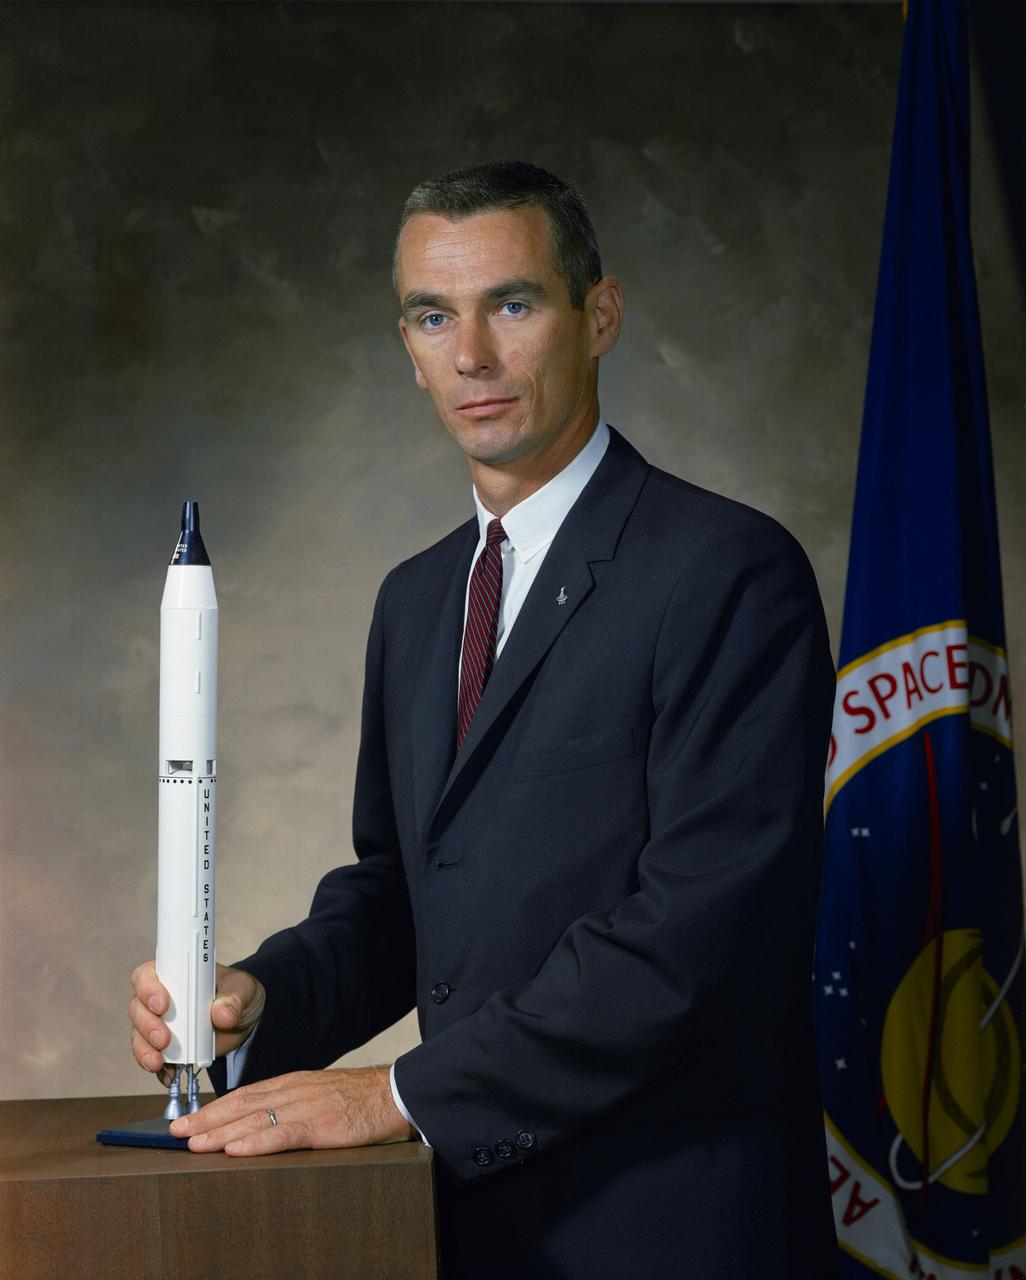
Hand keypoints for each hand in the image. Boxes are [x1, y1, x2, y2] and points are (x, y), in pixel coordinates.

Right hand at [129, 960, 264, 1084]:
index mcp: (174, 976)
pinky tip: (168, 1075)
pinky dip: (158, 1069)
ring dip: (145, 1050)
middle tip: (164, 1038)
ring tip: (159, 1061)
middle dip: (147, 1025)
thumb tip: (221, 1014)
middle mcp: (159, 999)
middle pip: (138, 1009)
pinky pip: (153, 1059)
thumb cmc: (237, 994)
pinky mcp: (165, 1049)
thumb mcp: (242, 989)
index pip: (147, 976)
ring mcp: (159, 1025)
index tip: (162, 1004)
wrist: (244, 1019)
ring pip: (139, 1036)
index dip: (148, 988)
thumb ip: (234, 999)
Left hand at [168, 1066, 414, 1154]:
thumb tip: (259, 1123)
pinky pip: (283, 1135)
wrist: (393, 1094)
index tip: (187, 1120)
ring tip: (195, 1145)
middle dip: (206, 1120)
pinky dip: (257, 1143)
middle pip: (241, 1106)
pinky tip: (237, 1151)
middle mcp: (293, 1091)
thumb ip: (290, 1104)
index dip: (213, 1109)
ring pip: (255, 1120)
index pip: (243, 1095)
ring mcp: (306, 1107)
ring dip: (222, 1134)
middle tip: (177, 1134)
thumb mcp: (318, 1094)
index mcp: (291, 1083)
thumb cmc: (357, 1099)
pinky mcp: (321, 1126)